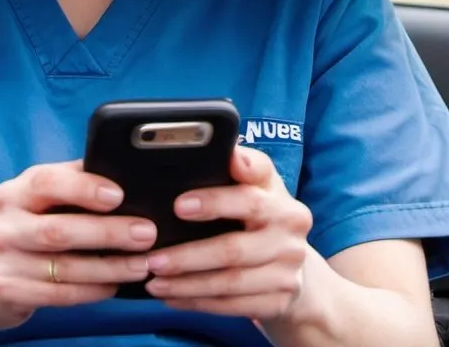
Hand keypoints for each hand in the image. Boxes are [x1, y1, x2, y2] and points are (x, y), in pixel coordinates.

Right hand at [0, 160, 157, 329]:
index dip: (83, 188)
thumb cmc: (29, 228)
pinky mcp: (8, 291)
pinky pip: (60, 294)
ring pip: (64, 267)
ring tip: (141, 264)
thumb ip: (72, 183)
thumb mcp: (40, 200)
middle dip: (108, 232)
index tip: (119, 195)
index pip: (47, 182)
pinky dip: (93, 290)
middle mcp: (3, 225)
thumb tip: (122, 170)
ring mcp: (2, 261)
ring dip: (109, 267)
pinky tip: (115, 285)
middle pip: (58, 231)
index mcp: (13, 192)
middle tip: (146, 233)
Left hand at [143, 146, 312, 322]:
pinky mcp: (280, 299)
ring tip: (154, 279)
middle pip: (233, 247)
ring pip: (230, 281)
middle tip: (152, 257)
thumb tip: (195, 144)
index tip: (179, 203)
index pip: (248, 192)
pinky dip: (199, 302)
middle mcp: (289, 228)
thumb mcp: (252, 183)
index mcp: (277, 192)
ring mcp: (288, 268)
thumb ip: (232, 167)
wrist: (295, 262)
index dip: (215, 199)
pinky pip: (234, 305)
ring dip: (187, 283)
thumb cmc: (258, 212)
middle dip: (188, 254)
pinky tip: (172, 296)